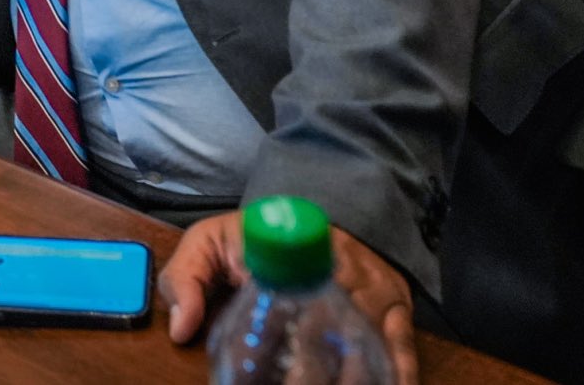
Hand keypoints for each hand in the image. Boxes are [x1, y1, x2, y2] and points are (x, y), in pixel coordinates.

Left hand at [160, 213, 417, 384]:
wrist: (312, 216)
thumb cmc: (253, 238)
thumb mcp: (208, 244)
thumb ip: (184, 280)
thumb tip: (181, 329)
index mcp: (282, 256)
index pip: (281, 297)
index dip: (274, 336)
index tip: (262, 366)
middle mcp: (333, 271)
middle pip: (327, 331)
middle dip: (311, 370)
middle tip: (293, 382)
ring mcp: (369, 288)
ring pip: (366, 342)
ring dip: (352, 376)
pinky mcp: (396, 303)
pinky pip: (403, 345)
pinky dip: (397, 373)